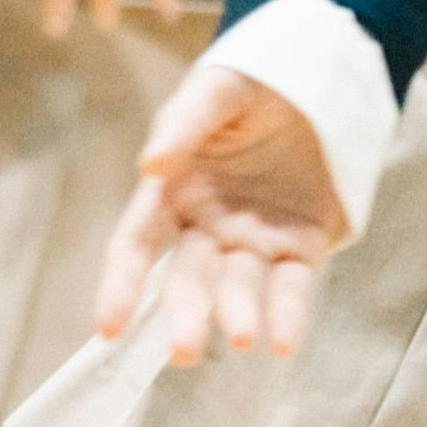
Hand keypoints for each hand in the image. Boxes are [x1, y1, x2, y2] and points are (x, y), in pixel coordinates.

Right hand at [94, 65, 347, 363]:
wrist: (318, 75)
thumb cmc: (251, 84)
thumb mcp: (215, 92)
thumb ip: (184, 124)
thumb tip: (150, 166)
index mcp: (172, 192)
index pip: (137, 245)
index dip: (121, 284)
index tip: (108, 327)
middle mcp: (207, 227)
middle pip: (188, 279)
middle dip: (184, 314)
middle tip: (184, 351)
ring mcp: (254, 241)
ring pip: (240, 288)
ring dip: (238, 315)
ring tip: (242, 339)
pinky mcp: (301, 245)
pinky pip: (292, 286)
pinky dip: (288, 315)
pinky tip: (284, 344)